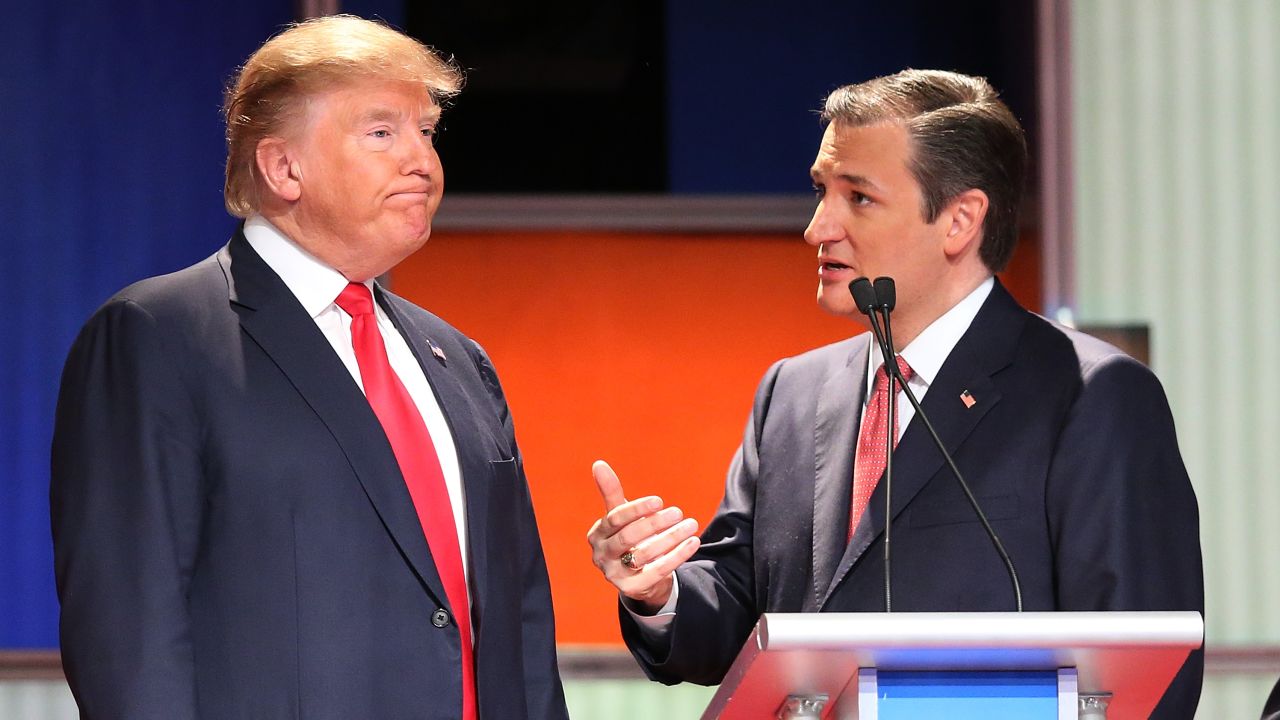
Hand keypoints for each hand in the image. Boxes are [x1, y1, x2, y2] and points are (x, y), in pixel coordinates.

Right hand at [586, 460, 700, 612]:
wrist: (639, 575)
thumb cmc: (629, 537)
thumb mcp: (621, 515)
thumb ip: (611, 491)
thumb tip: (598, 463)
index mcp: (597, 534)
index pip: (615, 519)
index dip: (637, 509)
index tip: (659, 500)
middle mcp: (601, 556)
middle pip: (627, 537)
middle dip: (654, 524)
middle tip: (678, 512)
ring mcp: (615, 575)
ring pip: (643, 555)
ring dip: (670, 538)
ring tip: (691, 525)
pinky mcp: (633, 589)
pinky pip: (658, 571)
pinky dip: (677, 556)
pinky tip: (693, 542)